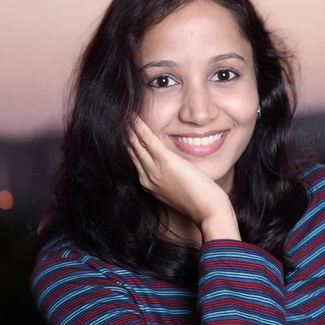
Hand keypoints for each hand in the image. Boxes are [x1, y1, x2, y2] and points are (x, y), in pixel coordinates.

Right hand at [127, 116, 237, 236]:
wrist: (208, 210)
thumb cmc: (199, 202)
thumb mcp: (178, 188)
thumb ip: (170, 177)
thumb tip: (171, 166)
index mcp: (150, 183)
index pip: (135, 159)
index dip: (128, 144)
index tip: (123, 131)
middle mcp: (147, 177)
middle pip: (131, 150)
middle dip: (123, 134)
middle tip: (116, 118)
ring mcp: (154, 170)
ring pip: (135, 143)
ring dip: (127, 127)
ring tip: (121, 113)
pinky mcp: (165, 161)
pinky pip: (147, 140)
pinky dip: (138, 126)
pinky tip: (132, 116)